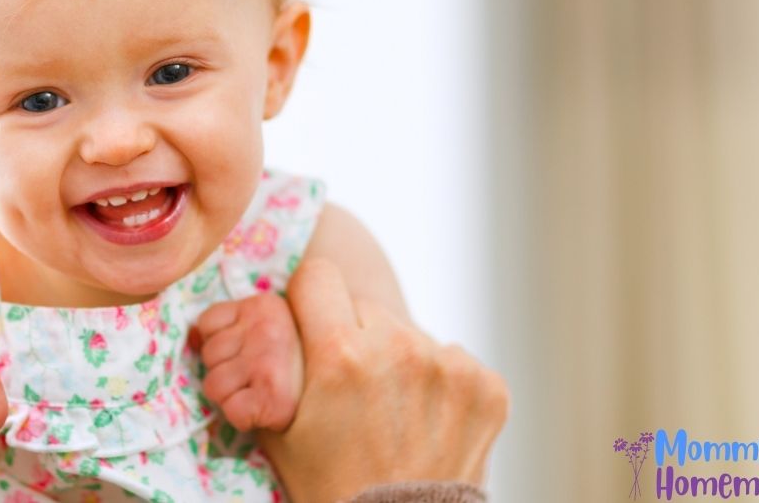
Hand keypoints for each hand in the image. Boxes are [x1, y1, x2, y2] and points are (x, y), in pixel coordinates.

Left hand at [190, 292, 304, 430]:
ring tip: (259, 392)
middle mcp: (265, 329)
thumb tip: (191, 335)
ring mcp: (267, 361)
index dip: (222, 344)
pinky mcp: (271, 397)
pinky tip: (264, 409)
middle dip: (224, 370)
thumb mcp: (266, 327)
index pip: (207, 323)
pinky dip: (243, 417)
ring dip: (231, 395)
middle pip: (208, 355)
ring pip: (212, 385)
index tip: (247, 353)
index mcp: (263, 306)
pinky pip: (231, 411)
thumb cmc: (298, 363)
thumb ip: (232, 325)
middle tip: (256, 377)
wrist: (339, 396)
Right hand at [257, 260, 508, 502]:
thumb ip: (274, 360)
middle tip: (351, 385)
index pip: (318, 276)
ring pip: (409, 333)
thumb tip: (272, 314)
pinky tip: (426, 421)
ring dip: (397, 358)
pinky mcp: (487, 386)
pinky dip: (439, 384)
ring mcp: (449, 366)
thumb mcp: (278, 424)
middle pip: (365, 306)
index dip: (308, 302)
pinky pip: (452, 359)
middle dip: (352, 334)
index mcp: (339, 353)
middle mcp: (398, 348)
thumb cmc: (329, 485)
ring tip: (392, 411)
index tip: (310, 327)